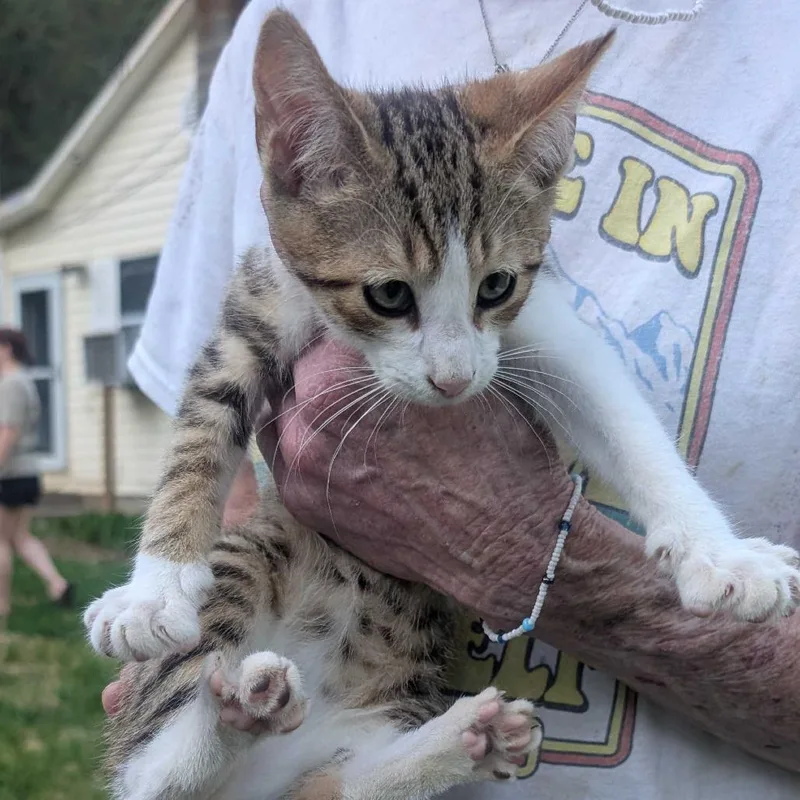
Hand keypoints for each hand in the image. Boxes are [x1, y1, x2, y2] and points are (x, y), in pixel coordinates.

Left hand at [258, 340, 599, 624]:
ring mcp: (301, 464)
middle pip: (298, 374)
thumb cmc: (492, 449)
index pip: (324, 334)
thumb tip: (382, 340)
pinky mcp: (304, 505)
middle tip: (357, 380)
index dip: (351, 336)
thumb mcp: (450, 377)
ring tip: (346, 415)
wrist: (502, 537)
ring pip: (285, 415)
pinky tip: (336, 449)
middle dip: (325, 372)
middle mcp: (309, 416)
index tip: (368, 344)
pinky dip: (304, 447)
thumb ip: (399, 354)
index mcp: (342, 374)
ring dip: (309, 409)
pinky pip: (286, 459)